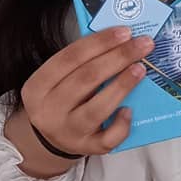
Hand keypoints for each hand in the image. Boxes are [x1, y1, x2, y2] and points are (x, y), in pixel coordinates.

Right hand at [8, 27, 154, 172]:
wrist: (51, 138)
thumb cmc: (62, 99)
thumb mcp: (59, 79)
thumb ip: (82, 62)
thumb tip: (121, 40)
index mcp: (37, 87)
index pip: (69, 58)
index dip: (99, 43)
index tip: (125, 31)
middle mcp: (48, 111)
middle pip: (86, 79)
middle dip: (118, 58)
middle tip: (143, 44)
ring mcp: (67, 132)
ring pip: (97, 109)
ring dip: (122, 85)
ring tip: (141, 68)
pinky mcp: (86, 148)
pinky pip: (107, 139)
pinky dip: (121, 124)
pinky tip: (130, 110)